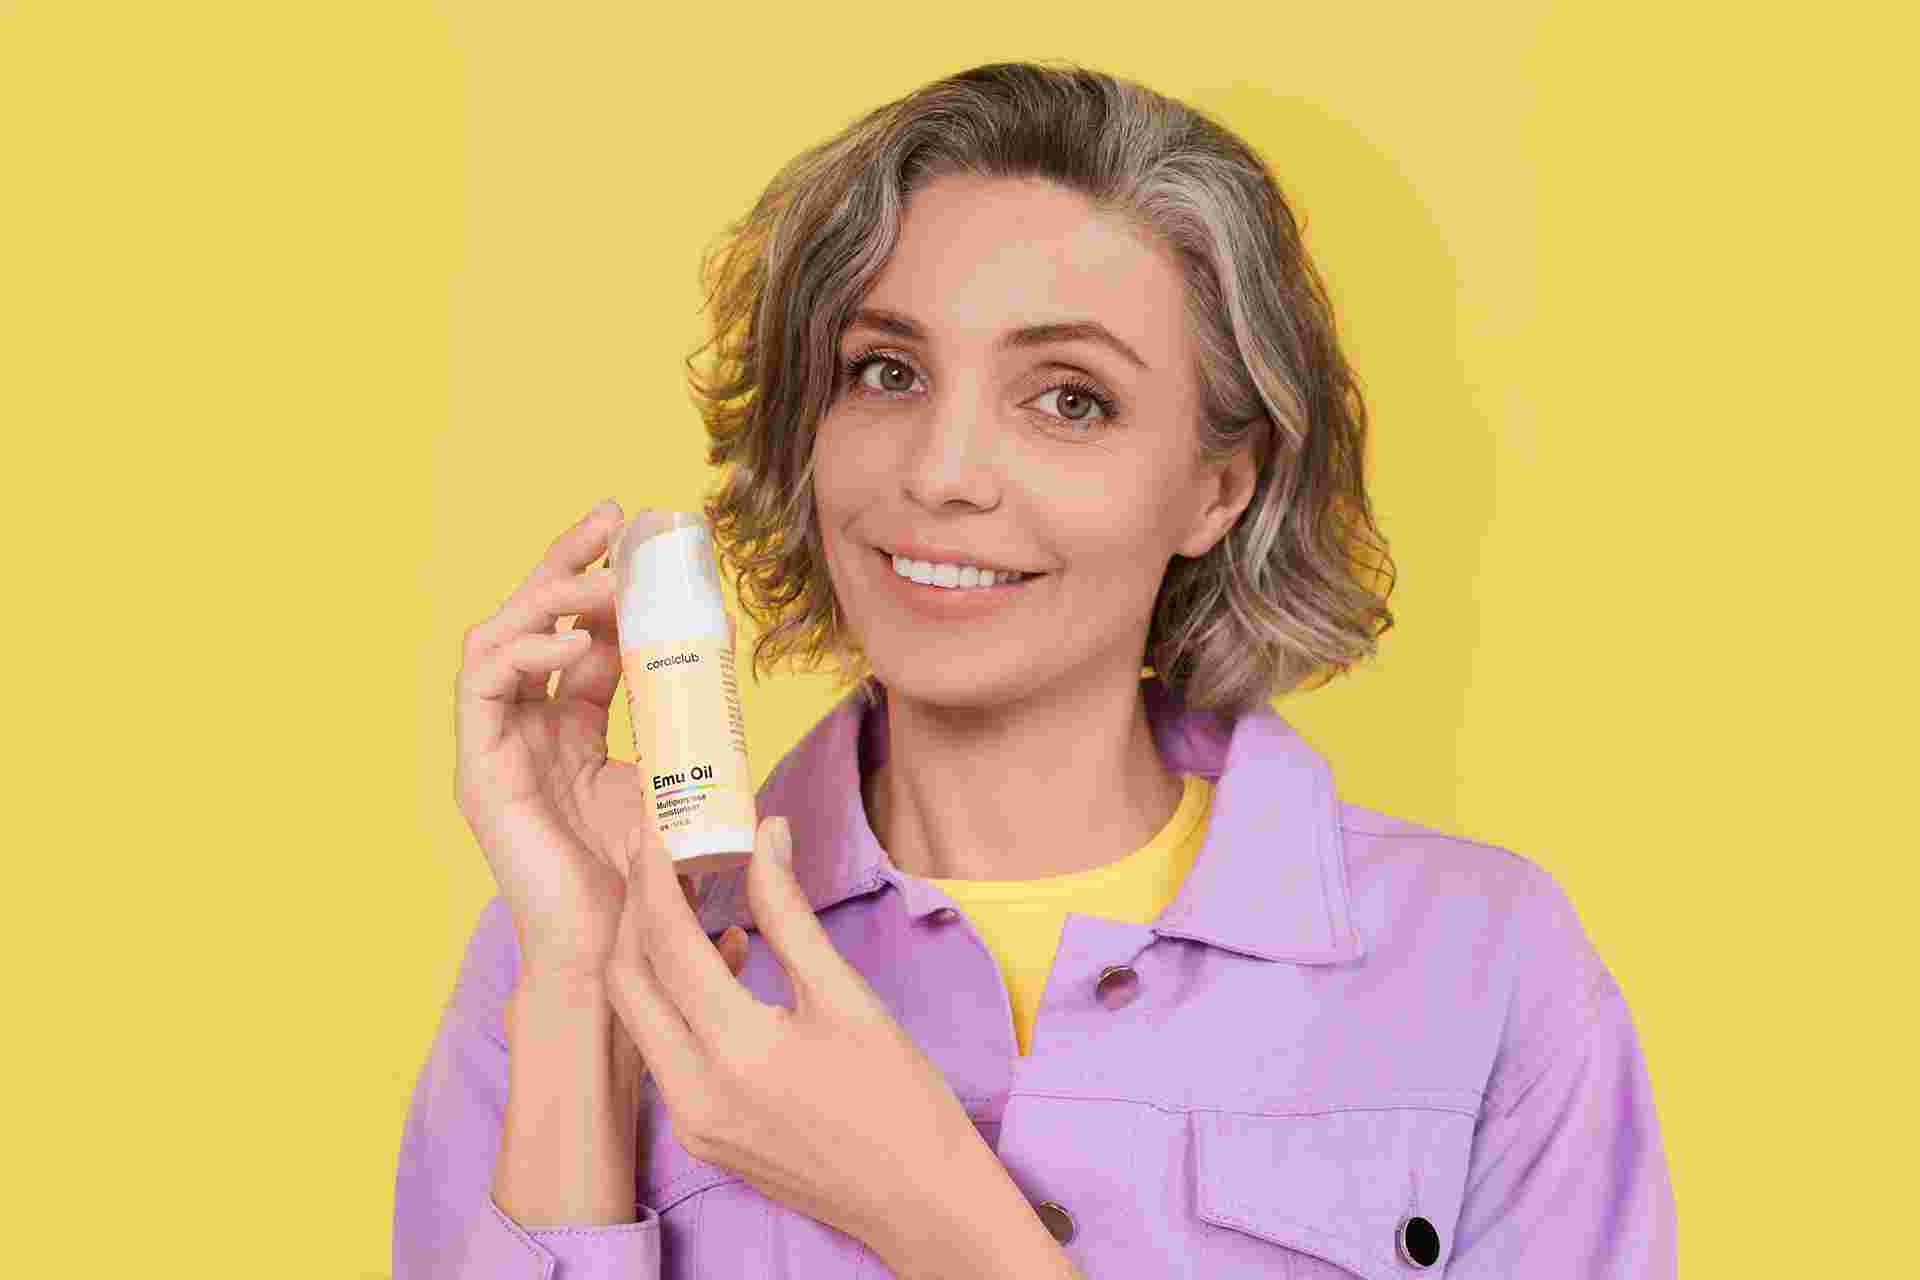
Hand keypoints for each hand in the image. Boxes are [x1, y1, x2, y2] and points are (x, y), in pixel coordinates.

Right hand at [452, 496, 748, 983]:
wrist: (623, 954)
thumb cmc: (652, 878)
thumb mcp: (677, 778)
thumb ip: (687, 727)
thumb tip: (731, 673)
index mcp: (567, 727)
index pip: (576, 634)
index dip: (604, 582)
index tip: (646, 539)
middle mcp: (524, 727)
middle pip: (530, 619)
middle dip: (567, 560)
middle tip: (612, 520)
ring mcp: (496, 747)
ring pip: (498, 636)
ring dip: (548, 595)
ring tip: (602, 580)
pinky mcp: (479, 771)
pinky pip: (482, 685)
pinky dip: (521, 647)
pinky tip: (569, 637)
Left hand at [605, 813, 991, 1254]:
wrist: (918, 1198)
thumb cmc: (899, 1096)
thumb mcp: (846, 995)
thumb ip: (791, 913)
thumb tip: (766, 834)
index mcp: (737, 1051)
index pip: (669, 944)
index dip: (656, 878)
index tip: (656, 827)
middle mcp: (694, 1093)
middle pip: (628, 982)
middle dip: (634, 912)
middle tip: (656, 858)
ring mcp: (690, 1122)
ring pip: (638, 1018)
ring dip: (649, 955)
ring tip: (684, 897)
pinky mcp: (699, 1135)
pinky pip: (663, 1052)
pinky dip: (673, 1000)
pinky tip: (717, 962)